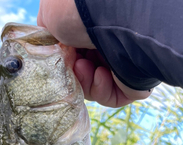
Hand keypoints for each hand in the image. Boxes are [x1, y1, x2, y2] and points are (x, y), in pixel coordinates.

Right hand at [37, 0, 151, 106]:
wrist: (107, 15)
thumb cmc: (76, 9)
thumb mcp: (51, 16)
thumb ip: (50, 37)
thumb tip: (55, 50)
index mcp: (91, 31)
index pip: (75, 56)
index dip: (65, 60)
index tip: (60, 56)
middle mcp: (108, 46)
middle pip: (84, 73)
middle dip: (73, 72)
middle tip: (73, 63)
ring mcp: (122, 64)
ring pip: (95, 88)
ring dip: (84, 81)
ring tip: (85, 66)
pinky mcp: (133, 82)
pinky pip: (112, 97)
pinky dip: (101, 90)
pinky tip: (101, 74)